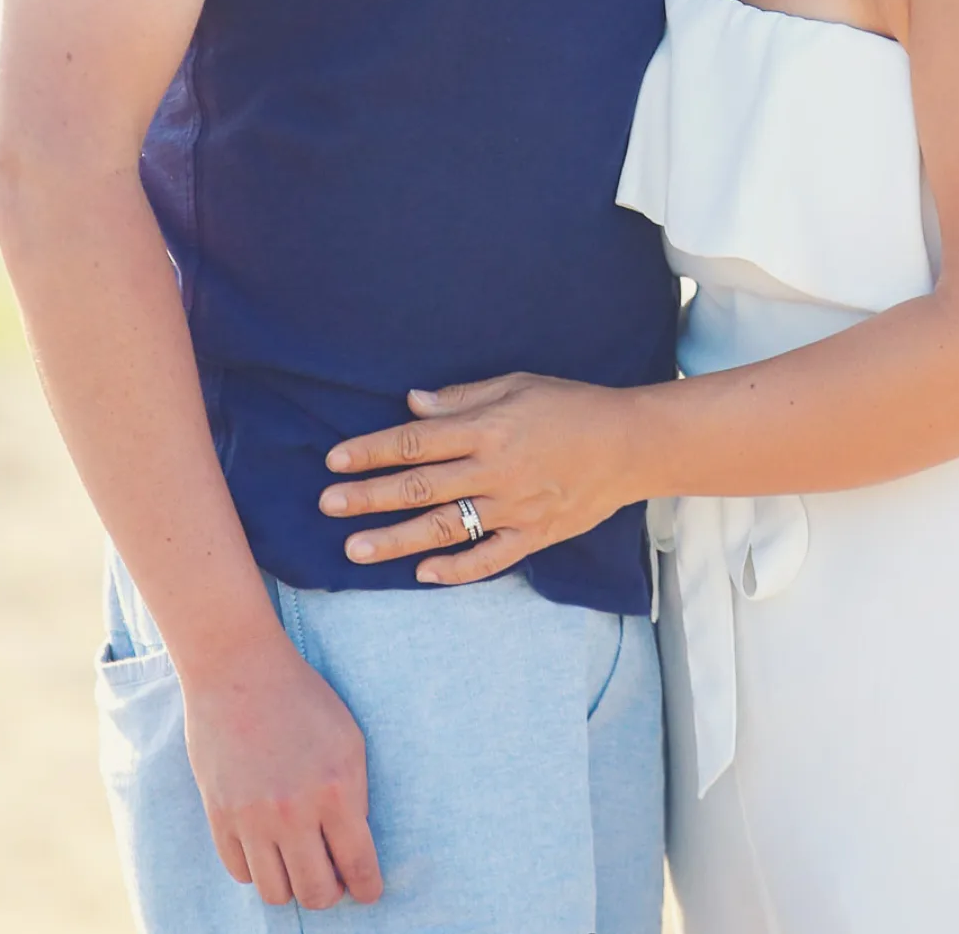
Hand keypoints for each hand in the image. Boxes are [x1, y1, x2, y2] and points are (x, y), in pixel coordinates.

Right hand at [181, 630, 382, 910]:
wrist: (239, 669)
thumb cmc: (302, 698)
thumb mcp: (348, 739)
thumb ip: (355, 796)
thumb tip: (354, 849)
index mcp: (336, 789)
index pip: (358, 866)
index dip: (367, 889)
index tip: (368, 892)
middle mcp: (294, 812)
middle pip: (316, 894)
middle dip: (330, 893)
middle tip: (331, 878)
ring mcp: (253, 818)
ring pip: (276, 893)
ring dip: (292, 884)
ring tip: (298, 862)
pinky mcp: (220, 816)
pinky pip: (241, 872)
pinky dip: (257, 868)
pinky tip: (267, 846)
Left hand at [319, 374, 638, 585]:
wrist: (630, 444)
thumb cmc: (570, 405)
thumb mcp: (517, 384)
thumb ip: (463, 398)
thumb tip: (412, 404)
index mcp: (488, 427)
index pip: (417, 440)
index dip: (373, 450)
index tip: (335, 460)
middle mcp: (495, 470)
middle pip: (420, 487)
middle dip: (369, 497)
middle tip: (328, 505)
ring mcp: (514, 508)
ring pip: (444, 528)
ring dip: (396, 540)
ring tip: (354, 549)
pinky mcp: (534, 535)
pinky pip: (488, 559)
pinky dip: (455, 569)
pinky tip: (422, 574)